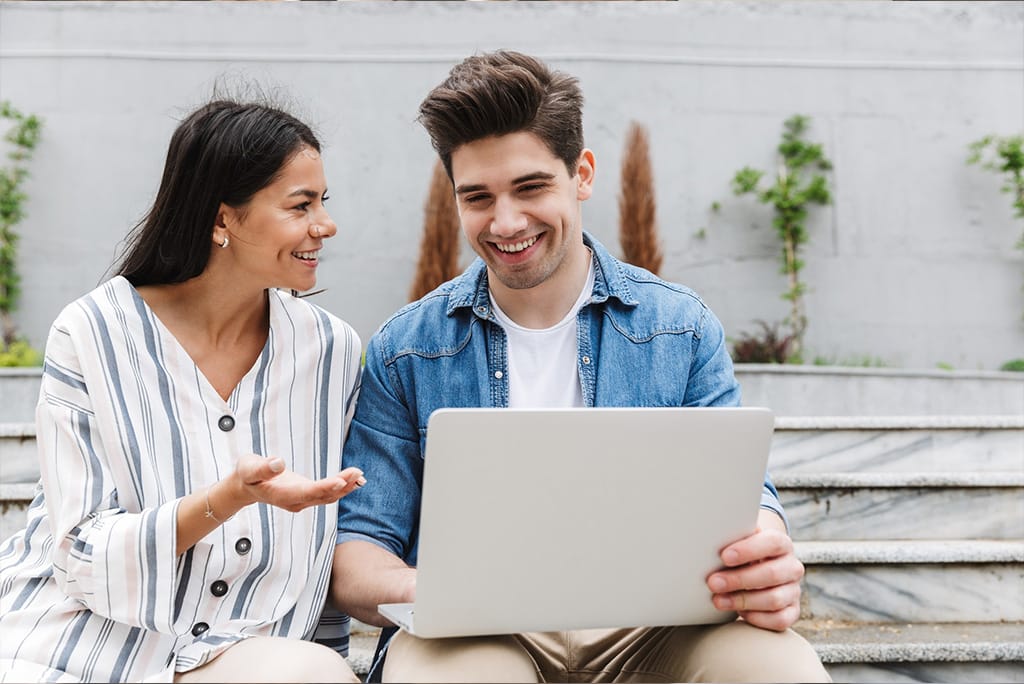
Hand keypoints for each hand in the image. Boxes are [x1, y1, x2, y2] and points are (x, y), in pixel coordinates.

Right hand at [231, 454, 366, 512]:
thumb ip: (262, 468)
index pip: (306, 493)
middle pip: (322, 496)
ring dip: (345, 487)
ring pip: (328, 496)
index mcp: (281, 496)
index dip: (324, 488)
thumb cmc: (246, 475)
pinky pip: (327, 494)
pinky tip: (355, 480)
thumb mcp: (248, 468)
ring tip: (360, 475)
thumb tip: (279, 463)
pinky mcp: (307, 495)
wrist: (246, 486)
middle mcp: (295, 501)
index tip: (340, 481)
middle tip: (357, 473)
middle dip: (341, 485)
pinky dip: (342, 487)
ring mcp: (302, 500)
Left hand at [705, 509, 803, 631]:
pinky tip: (739, 613)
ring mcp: (793, 590)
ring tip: (718, 600)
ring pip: (774, 599)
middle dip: (739, 579)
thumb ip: (732, 538)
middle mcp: (792, 567)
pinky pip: (780, 620)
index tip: (724, 557)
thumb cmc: (743, 554)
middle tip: (713, 582)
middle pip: (772, 574)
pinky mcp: (792, 611)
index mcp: (781, 543)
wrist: (759, 567)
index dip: (748, 550)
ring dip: (743, 601)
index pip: (772, 542)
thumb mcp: (740, 542)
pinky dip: (758, 618)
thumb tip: (708, 537)